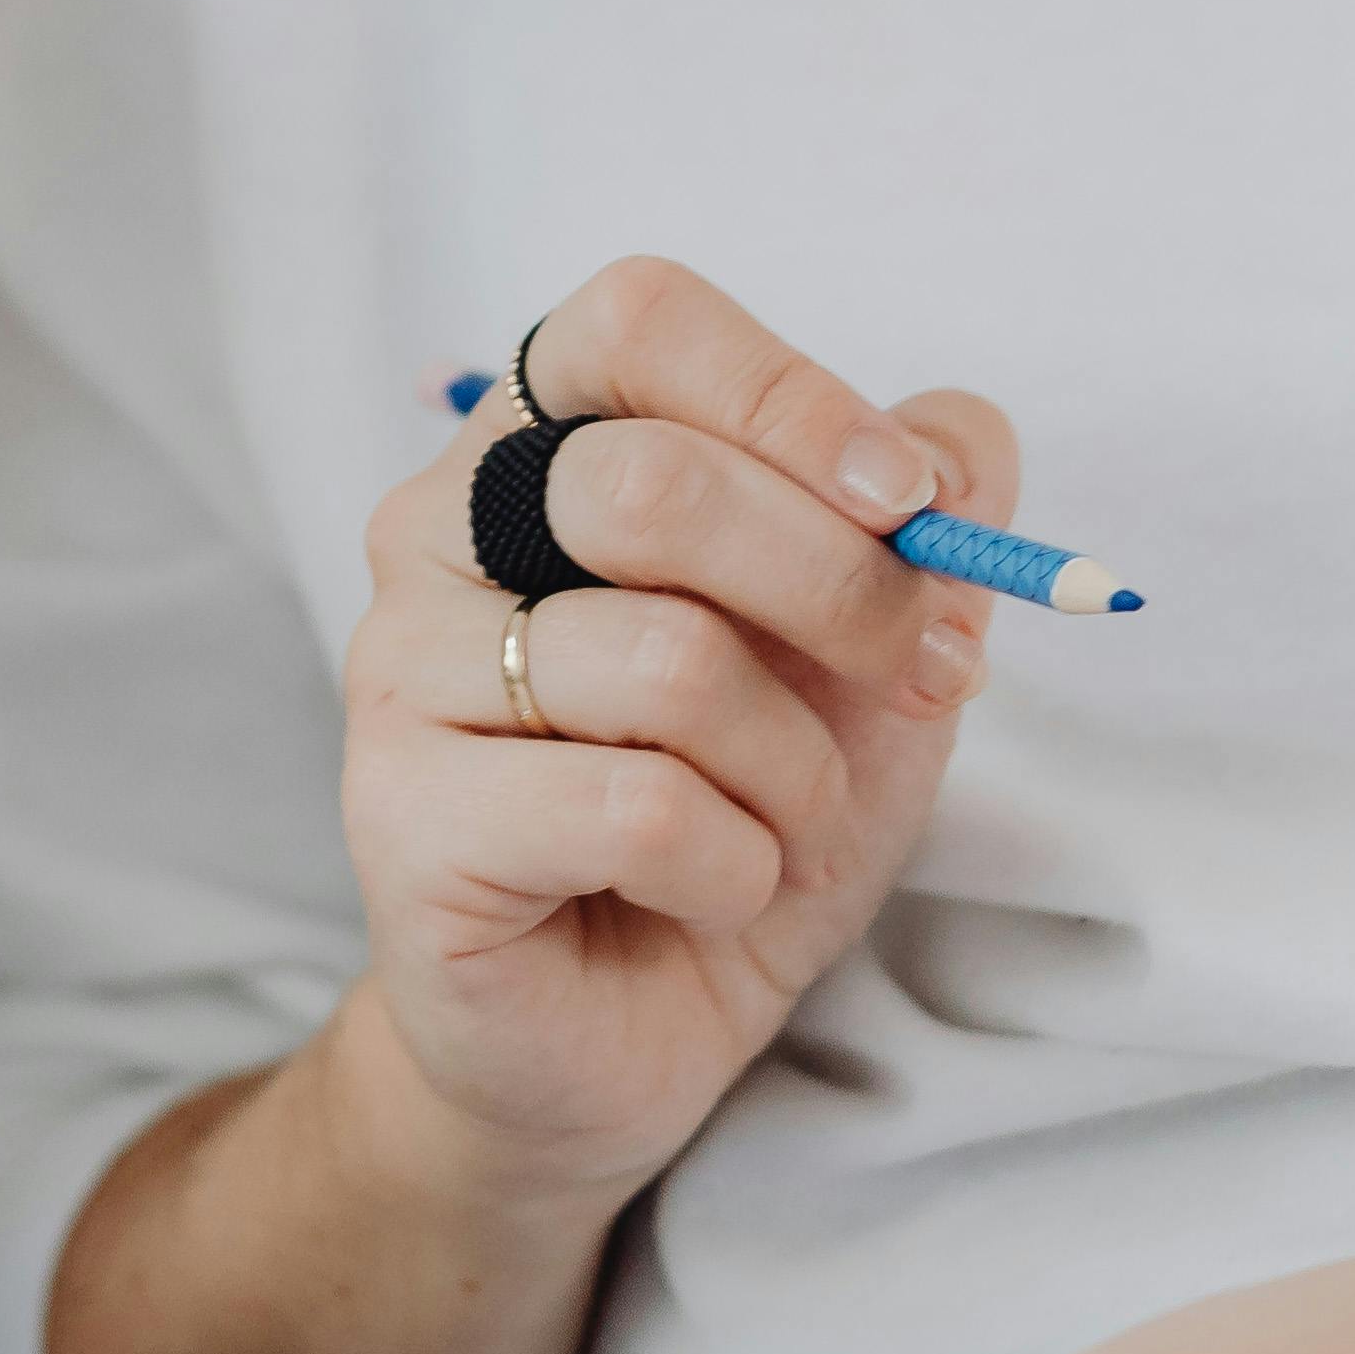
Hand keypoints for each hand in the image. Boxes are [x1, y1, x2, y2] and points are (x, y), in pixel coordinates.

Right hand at [329, 257, 1017, 1208]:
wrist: (616, 1033)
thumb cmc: (732, 811)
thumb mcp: (869, 654)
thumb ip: (921, 522)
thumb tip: (957, 450)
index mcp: (542, 446)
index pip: (637, 320)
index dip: (790, 394)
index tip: (907, 500)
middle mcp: (439, 528)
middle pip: (652, 486)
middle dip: (838, 592)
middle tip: (915, 680)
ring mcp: (398, 669)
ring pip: (664, 662)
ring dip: (795, 767)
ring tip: (785, 823)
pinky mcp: (399, 817)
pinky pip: (633, 809)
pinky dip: (732, 866)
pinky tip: (709, 892)